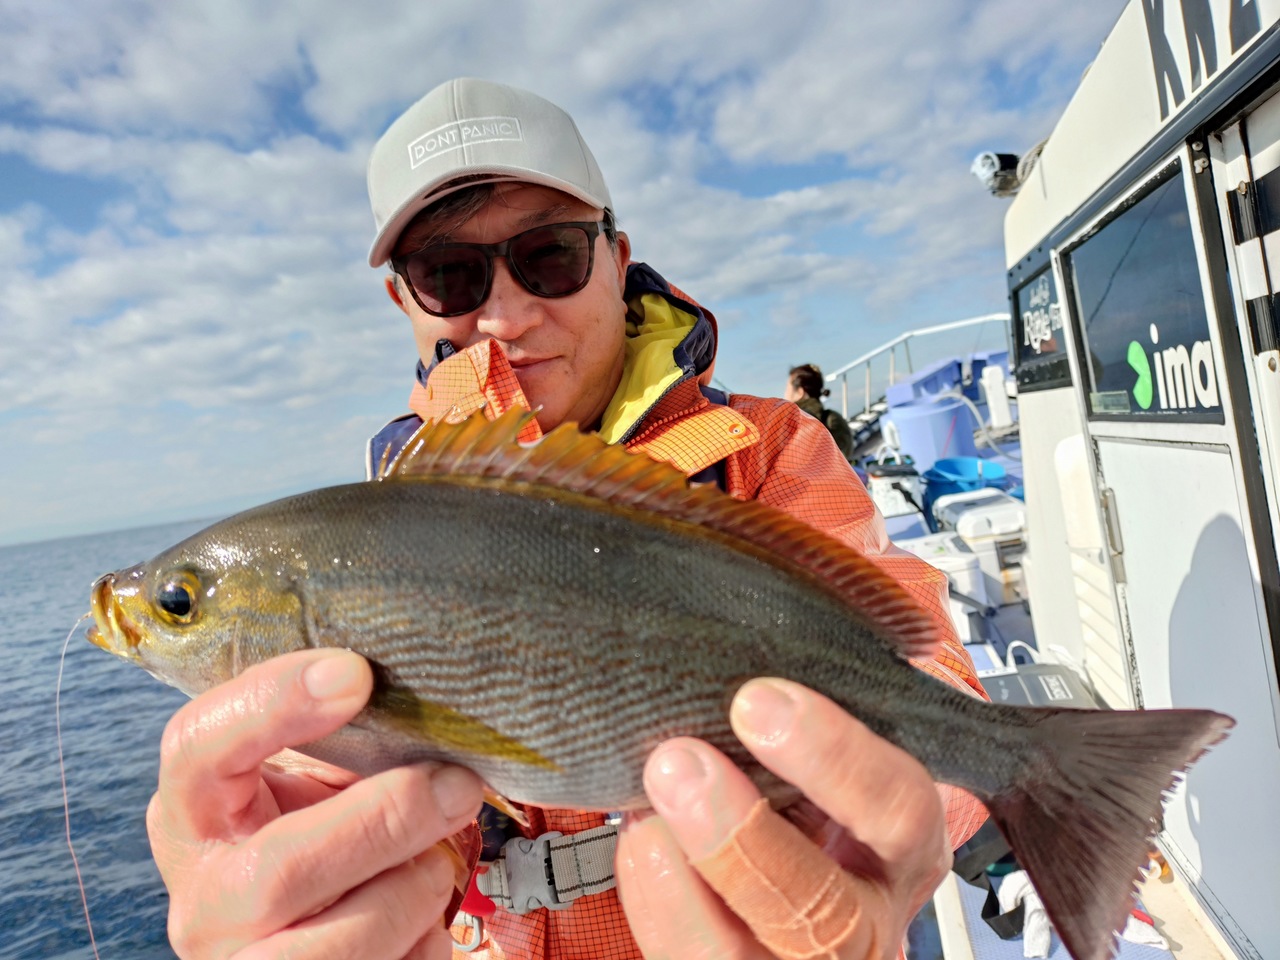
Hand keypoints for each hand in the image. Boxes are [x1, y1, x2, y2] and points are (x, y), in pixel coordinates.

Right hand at [146, 648, 484, 959]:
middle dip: (387, 819)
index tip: (356, 672)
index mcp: (195, 816)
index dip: (271, 703)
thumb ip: (350, 740)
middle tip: (458, 784)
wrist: (323, 933)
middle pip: (280, 869)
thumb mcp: (323, 780)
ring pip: (343, 941)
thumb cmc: (330, 834)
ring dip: (416, 889)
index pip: (195, 748)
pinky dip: (425, 941)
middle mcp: (202, 902)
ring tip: (431, 862)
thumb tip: (426, 701)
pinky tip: (422, 920)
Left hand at [616, 678, 951, 959]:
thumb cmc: (788, 785)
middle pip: (831, 909)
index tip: (760, 700)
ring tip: (641, 815)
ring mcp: (800, 959)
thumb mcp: (809, 743)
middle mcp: (861, 913)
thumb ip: (794, 704)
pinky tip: (637, 844)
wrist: (751, 878)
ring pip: (763, 951)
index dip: (837, 757)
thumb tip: (739, 604)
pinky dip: (661, 905)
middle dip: (749, 837)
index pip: (899, 806)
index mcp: (896, 841)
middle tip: (679, 763)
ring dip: (693, 885)